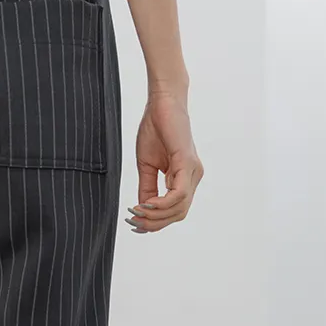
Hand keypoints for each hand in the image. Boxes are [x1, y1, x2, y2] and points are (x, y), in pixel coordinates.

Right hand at [127, 91, 202, 232]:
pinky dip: (161, 204)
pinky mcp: (187, 163)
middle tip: (132, 221)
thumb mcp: (146, 165)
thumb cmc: (155, 129)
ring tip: (136, 212)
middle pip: (177, 215)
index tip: (133, 223)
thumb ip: (147, 187)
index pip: (174, 211)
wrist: (162, 102)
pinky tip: (145, 204)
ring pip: (179, 209)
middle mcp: (193, 177)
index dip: (155, 223)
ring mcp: (193, 171)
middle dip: (154, 223)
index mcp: (185, 178)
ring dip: (155, 216)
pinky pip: (178, 194)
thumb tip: (142, 209)